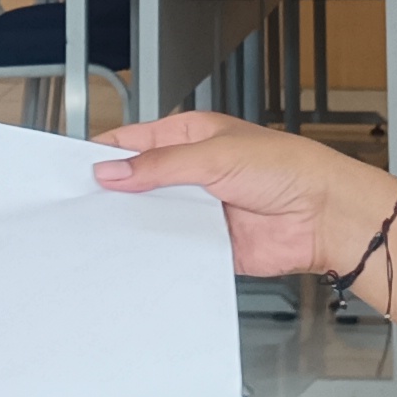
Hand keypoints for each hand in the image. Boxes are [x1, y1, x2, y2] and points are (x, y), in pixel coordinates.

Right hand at [94, 111, 396, 278]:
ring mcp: (199, 209)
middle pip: (139, 184)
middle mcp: (192, 173)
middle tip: (78, 208)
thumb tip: (112, 171)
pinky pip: (174, 250)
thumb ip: (160, 166)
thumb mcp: (215, 156)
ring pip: (152, 219)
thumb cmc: (287, 168)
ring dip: (133, 227)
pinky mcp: (209, 244)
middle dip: (113, 195)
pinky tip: (137, 259)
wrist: (323, 215)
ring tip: (98, 236)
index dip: (104, 154)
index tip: (73, 169)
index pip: (134, 142)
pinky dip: (158, 255)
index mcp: (190, 138)